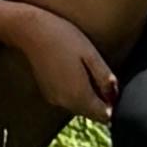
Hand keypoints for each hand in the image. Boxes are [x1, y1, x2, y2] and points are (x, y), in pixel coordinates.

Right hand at [4, 3, 120, 122]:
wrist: (31, 31)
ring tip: (83, 67)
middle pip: (91, 112)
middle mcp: (66, 104)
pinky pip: (67, 99)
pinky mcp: (47, 93)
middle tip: (97, 70)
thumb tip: (115, 96)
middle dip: (99, 99)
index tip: (110, 85)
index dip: (112, 103)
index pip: (104, 116)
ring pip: (79, 106)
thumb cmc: (64, 38)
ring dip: (86, 94)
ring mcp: (54, 99)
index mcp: (80, 96)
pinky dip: (73, 90)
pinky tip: (70, 69)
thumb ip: (105, 78)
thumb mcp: (91, 54)